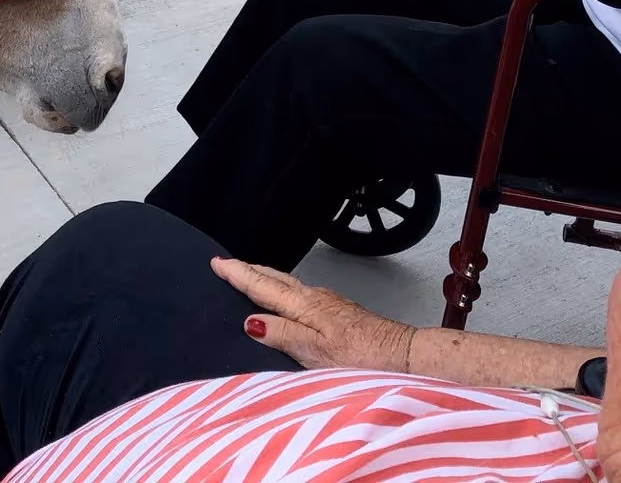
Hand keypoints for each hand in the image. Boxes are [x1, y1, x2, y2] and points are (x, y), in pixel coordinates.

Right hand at [212, 258, 415, 372]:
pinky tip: (285, 300)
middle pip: (274, 278)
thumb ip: (282, 334)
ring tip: (249, 276)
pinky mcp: (338, 311)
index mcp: (305, 306)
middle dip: (249, 269)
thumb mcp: (316, 352)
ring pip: (288, 284)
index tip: (218, 263)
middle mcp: (315, 298)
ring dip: (265, 278)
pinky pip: (300, 293)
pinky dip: (283, 290)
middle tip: (227, 263)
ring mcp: (328, 302)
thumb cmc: (363, 357)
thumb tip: (250, 322)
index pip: (263, 287)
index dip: (238, 274)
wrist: (402, 354)